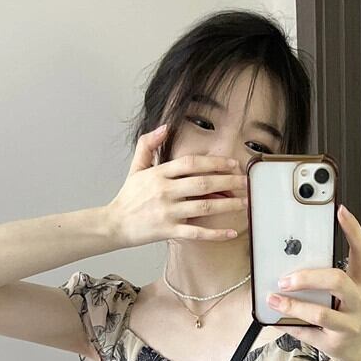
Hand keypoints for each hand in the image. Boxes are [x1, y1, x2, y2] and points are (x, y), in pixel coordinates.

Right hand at [105, 125, 247, 248]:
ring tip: (244, 203)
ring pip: (204, 206)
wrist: (114, 224)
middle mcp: (165, 191)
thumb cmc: (129, 197)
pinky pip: (197, 232)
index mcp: (160, 174)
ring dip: (228, 204)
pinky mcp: (169, 230)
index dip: (214, 162)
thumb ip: (148, 144)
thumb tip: (165, 127)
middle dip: (228, 181)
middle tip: (245, 182)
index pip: (192, 163)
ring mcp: (168, 212)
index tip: (232, 164)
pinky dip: (215, 234)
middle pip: (203, 183)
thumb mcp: (136, 167)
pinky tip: (231, 232)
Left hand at [266, 203, 360, 360]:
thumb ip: (324, 278)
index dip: (353, 230)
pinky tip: (276, 320)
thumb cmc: (347, 316)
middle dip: (308, 277)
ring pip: (321, 313)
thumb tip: (289, 262)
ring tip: (273, 299)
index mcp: (360, 282)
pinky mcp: (336, 343)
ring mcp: (350, 324)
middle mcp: (359, 301)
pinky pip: (307, 332)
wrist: (359, 351)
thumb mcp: (344, 294)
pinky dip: (289, 325)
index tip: (341, 211)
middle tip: (286, 278)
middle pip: (337, 281)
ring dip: (293, 305)